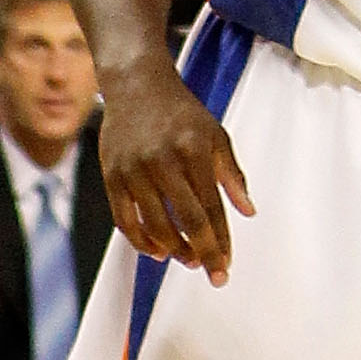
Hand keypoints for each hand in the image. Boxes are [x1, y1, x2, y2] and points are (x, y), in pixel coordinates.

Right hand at [99, 61, 256, 280]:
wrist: (137, 85)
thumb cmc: (182, 113)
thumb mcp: (215, 134)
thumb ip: (232, 174)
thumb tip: (248, 212)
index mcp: (194, 149)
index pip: (211, 206)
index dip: (221, 239)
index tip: (227, 264)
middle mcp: (164, 161)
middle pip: (187, 220)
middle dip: (203, 253)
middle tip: (213, 274)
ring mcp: (135, 170)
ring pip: (156, 226)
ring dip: (174, 250)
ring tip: (189, 261)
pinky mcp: (112, 176)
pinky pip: (125, 221)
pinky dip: (141, 242)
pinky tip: (157, 251)